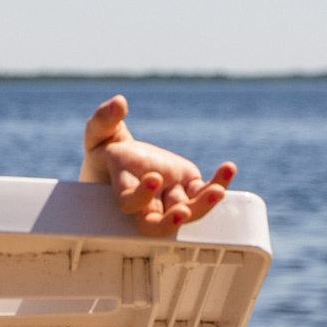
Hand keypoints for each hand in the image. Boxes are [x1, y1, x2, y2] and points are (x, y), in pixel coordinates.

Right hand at [80, 95, 235, 237]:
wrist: (121, 162)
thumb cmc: (104, 148)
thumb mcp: (98, 133)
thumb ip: (104, 119)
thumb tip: (119, 103)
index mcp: (122, 186)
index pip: (128, 203)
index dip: (140, 197)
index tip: (154, 178)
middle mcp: (145, 199)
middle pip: (156, 224)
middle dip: (170, 222)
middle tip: (183, 212)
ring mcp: (168, 196)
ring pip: (185, 211)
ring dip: (202, 205)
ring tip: (218, 190)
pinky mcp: (186, 187)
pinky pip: (202, 191)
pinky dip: (218, 182)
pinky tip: (228, 168)